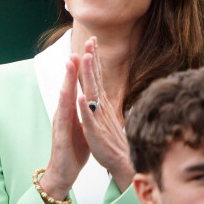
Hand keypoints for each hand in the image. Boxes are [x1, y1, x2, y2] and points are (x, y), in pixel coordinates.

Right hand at [42, 55, 89, 203]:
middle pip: (69, 85)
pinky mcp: (60, 134)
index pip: (78, 84)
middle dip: (74, 66)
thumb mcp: (84, 125)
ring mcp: (60, 122)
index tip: (89, 50)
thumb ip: (87, 110)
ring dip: (68, 78)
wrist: (63, 172)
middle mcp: (64, 112)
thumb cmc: (74, 148)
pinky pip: (63, 117)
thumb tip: (94, 98)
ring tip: (71, 62)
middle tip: (78, 47)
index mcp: (72, 109)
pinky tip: (67, 91)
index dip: (83, 68)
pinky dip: (65, 103)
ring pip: (64, 96)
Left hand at [78, 37, 134, 191]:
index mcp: (101, 103)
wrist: (122, 164)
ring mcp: (98, 118)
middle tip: (91, 40)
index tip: (92, 40)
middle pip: (95, 78)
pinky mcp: (95, 133)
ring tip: (85, 58)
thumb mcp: (105, 117)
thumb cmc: (112, 142)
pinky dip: (85, 108)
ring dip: (89, 75)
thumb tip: (98, 88)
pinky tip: (81, 97)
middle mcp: (100, 107)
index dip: (93, 58)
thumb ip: (101, 102)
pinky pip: (89, 119)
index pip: (96, 76)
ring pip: (92, 93)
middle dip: (92, 58)